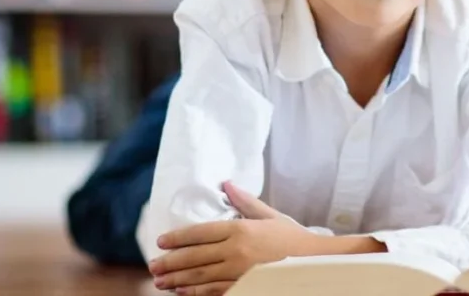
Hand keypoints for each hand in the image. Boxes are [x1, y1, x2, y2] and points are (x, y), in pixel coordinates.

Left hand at [148, 182, 319, 294]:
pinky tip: (182, 293)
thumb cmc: (293, 237)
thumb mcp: (270, 215)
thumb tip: (227, 184)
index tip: (161, 242)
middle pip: (194, 256)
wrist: (315, 262)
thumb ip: (245, 202)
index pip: (200, 232)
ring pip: (199, 277)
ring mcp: (239, 272)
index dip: (178, 238)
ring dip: (177, 280)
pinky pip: (214, 292)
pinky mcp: (245, 287)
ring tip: (160, 282)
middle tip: (152, 266)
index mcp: (240, 229)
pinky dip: (195, 293)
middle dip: (170, 262)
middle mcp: (236, 250)